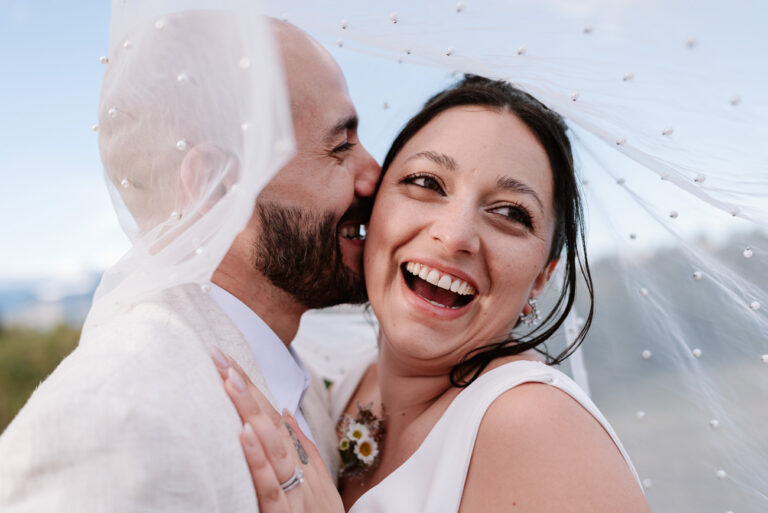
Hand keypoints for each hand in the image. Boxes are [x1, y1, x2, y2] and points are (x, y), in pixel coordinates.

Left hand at [211, 347, 344, 512]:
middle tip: (220, 357)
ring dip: (250, 411)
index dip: (252, 390)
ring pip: (272, 447)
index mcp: (304, 464)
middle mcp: (301, 474)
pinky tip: (244, 434)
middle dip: (246, 389)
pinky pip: (271, 488)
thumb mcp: (318, 485)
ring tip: (229, 380)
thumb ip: (303, 449)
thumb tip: (285, 412)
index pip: (274, 418)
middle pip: (271, 424)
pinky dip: (259, 460)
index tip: (228, 363)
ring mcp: (296, 495)